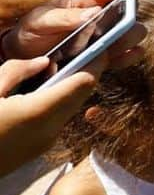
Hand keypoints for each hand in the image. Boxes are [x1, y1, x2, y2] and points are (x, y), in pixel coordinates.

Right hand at [0, 55, 107, 173]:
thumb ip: (16, 72)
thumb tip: (44, 63)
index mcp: (38, 111)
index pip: (84, 82)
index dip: (94, 62)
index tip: (97, 44)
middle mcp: (50, 129)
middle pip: (82, 95)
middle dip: (87, 72)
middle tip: (84, 50)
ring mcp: (45, 142)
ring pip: (71, 108)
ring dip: (71, 88)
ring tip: (61, 68)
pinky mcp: (37, 150)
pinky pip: (58, 120)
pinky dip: (58, 103)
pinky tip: (44, 92)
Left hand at [3, 0, 142, 60]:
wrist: (24, 56)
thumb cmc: (32, 31)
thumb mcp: (40, 20)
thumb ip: (64, 16)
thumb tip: (94, 12)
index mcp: (85, 1)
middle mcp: (102, 17)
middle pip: (129, 13)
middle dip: (129, 19)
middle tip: (118, 26)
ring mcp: (106, 37)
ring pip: (133, 34)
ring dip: (128, 39)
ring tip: (111, 46)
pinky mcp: (106, 56)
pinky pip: (127, 56)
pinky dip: (129, 57)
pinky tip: (120, 57)